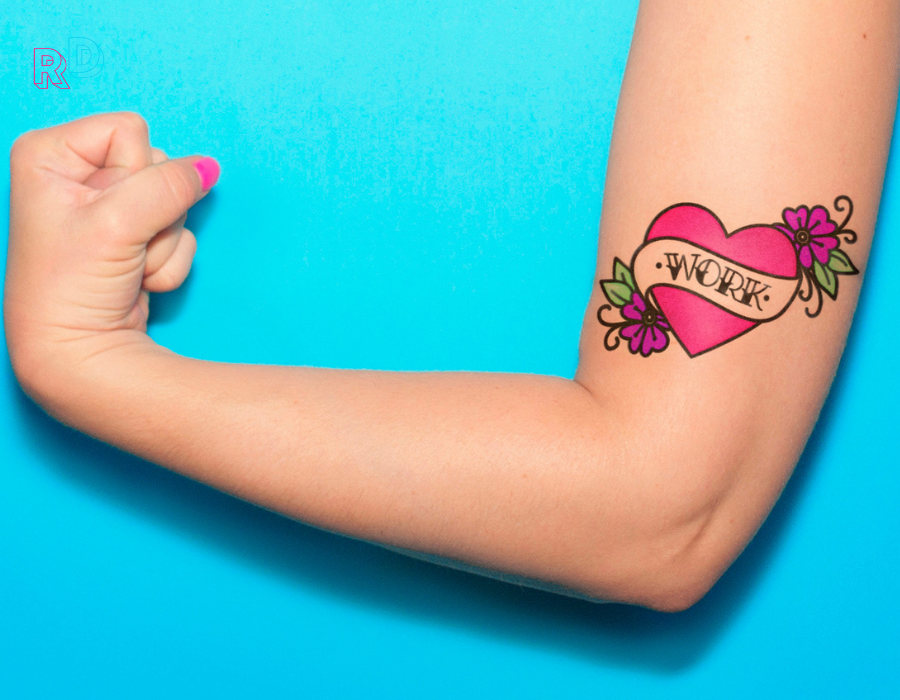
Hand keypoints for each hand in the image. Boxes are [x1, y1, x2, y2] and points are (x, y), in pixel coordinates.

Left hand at [4, 112, 218, 394]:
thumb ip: (169, 186)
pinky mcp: (133, 235)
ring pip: (173, 201)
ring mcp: (108, 207)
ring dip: (160, 241)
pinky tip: (134, 277)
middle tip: (118, 244)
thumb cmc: (69, 288)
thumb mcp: (118, 224)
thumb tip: (207, 169)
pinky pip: (177, 230)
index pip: (129, 130)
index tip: (103, 215)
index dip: (131, 175)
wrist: (77, 353)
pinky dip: (166, 260)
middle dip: (151, 211)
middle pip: (156, 164)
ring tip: (124, 264)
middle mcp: (76, 175)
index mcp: (51, 154)